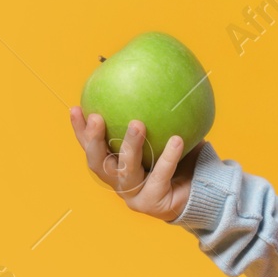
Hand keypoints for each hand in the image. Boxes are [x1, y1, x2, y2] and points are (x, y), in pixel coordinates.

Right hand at [70, 107, 204, 222]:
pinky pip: (161, 176)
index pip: (91, 148)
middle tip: (97, 117)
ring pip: (126, 171)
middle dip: (94, 141)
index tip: (75, 108)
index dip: (80, 130)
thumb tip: (153, 74)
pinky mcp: (153, 202)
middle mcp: (119, 182)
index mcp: (115, 166)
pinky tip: (177, 139)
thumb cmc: (181, 159)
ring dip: (130, 146)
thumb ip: (156, 112)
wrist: (202, 191)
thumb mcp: (165, 133)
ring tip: (137, 124)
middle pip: (98, 164)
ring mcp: (134, 195)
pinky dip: (168, 157)